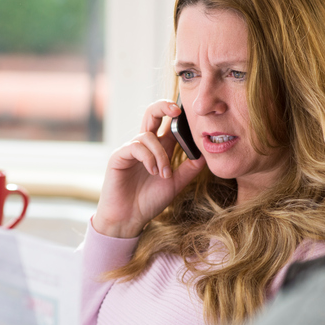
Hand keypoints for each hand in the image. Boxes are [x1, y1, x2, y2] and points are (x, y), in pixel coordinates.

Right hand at [93, 100, 205, 237]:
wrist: (130, 218)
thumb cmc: (149, 201)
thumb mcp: (176, 183)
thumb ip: (189, 168)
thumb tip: (206, 154)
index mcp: (158, 148)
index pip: (167, 123)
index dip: (177, 115)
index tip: (191, 115)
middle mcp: (144, 145)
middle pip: (151, 114)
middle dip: (164, 106)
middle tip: (178, 110)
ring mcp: (130, 150)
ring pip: (147, 136)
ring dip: (160, 154)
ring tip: (164, 174)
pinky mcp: (118, 157)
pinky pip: (135, 147)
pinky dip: (148, 157)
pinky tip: (153, 171)